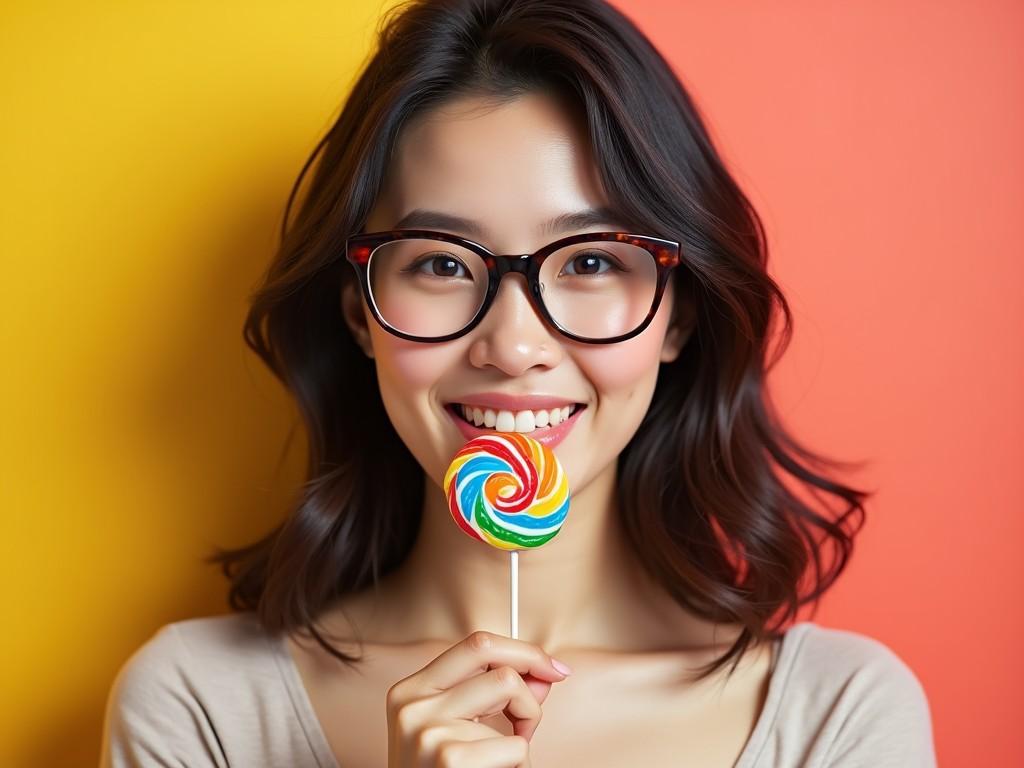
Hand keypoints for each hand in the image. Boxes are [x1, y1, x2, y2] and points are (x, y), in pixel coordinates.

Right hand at [386, 630, 571, 767]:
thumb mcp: (455, 730)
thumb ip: (494, 697)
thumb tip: (544, 675)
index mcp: (410, 690)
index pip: (477, 644)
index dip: (524, 652)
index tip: (553, 669)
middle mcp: (413, 705)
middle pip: (501, 669)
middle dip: (529, 696)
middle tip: (529, 726)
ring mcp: (428, 732)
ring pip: (513, 702)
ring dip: (524, 736)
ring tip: (504, 763)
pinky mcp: (450, 759)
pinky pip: (517, 748)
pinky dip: (520, 767)